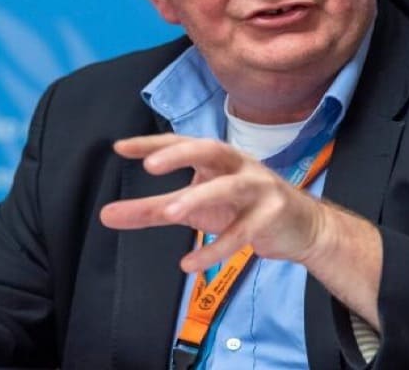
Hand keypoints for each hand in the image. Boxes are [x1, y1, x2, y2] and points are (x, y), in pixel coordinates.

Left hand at [100, 134, 328, 272]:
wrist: (302, 229)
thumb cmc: (243, 211)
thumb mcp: (194, 209)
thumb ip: (153, 210)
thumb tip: (107, 215)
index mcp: (218, 159)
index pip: (183, 143)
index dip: (154, 143)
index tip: (121, 147)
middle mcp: (239, 166)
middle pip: (210, 149)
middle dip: (181, 154)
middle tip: (150, 166)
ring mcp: (259, 188)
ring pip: (229, 187)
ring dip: (199, 197)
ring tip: (169, 213)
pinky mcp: (272, 215)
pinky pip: (242, 232)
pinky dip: (216, 248)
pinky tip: (189, 264)